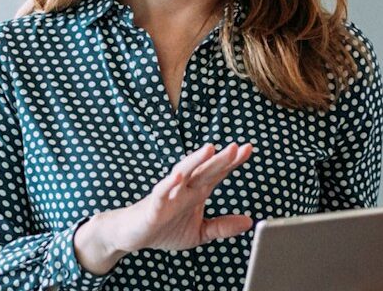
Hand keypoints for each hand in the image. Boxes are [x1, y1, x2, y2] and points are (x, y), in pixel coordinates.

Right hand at [74, 142, 254, 273]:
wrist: (133, 235)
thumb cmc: (165, 229)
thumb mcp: (200, 232)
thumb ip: (222, 226)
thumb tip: (249, 222)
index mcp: (198, 191)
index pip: (218, 173)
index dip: (233, 162)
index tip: (248, 149)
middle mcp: (185, 188)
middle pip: (205, 170)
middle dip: (221, 158)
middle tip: (236, 147)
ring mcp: (170, 194)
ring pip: (184, 173)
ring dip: (196, 160)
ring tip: (210, 149)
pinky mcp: (154, 204)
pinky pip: (162, 191)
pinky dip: (169, 183)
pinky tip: (178, 175)